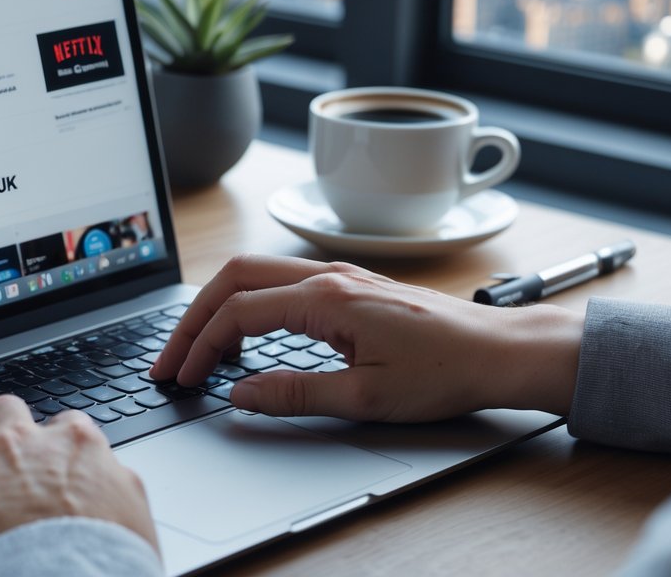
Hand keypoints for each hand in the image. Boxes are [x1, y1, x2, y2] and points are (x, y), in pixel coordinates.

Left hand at [0, 395, 158, 576]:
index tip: (54, 467)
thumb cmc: (108, 560)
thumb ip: (112, 481)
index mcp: (73, 444)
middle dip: (3, 433)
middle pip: (3, 411)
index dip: (56, 446)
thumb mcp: (133, 511)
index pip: (63, 424)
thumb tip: (108, 479)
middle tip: (8, 468)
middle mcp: (19, 445)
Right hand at [150, 255, 582, 420]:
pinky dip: (247, 305)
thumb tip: (240, 395)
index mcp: (326, 299)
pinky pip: (279, 282)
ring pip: (254, 274)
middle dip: (192, 318)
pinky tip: (246, 337)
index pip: (238, 313)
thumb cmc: (446, 370)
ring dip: (218, 308)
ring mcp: (338, 276)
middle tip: (171, 359)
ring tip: (200, 352)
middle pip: (233, 278)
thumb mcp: (365, 397)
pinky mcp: (349, 286)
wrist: (499, 351)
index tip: (183, 378)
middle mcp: (327, 276)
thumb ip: (294, 394)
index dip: (200, 347)